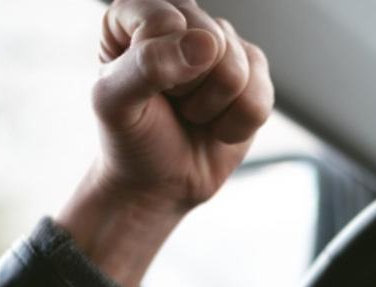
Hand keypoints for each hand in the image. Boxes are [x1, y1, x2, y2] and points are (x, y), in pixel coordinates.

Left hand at [57, 0, 273, 286]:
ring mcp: (222, 45)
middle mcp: (183, 19)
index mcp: (136, 16)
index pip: (164, 20)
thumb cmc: (131, 137)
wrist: (160, 182)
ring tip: (191, 114)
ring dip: (210, 108)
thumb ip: (146, 66)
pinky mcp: (253, 74)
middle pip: (209, 40)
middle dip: (189, 88)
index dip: (158, 64)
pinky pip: (260, 97)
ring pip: (237, 69)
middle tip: (171, 103)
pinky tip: (216, 126)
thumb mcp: (115, 104)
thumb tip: (205, 45)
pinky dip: (235, 125)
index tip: (144, 87)